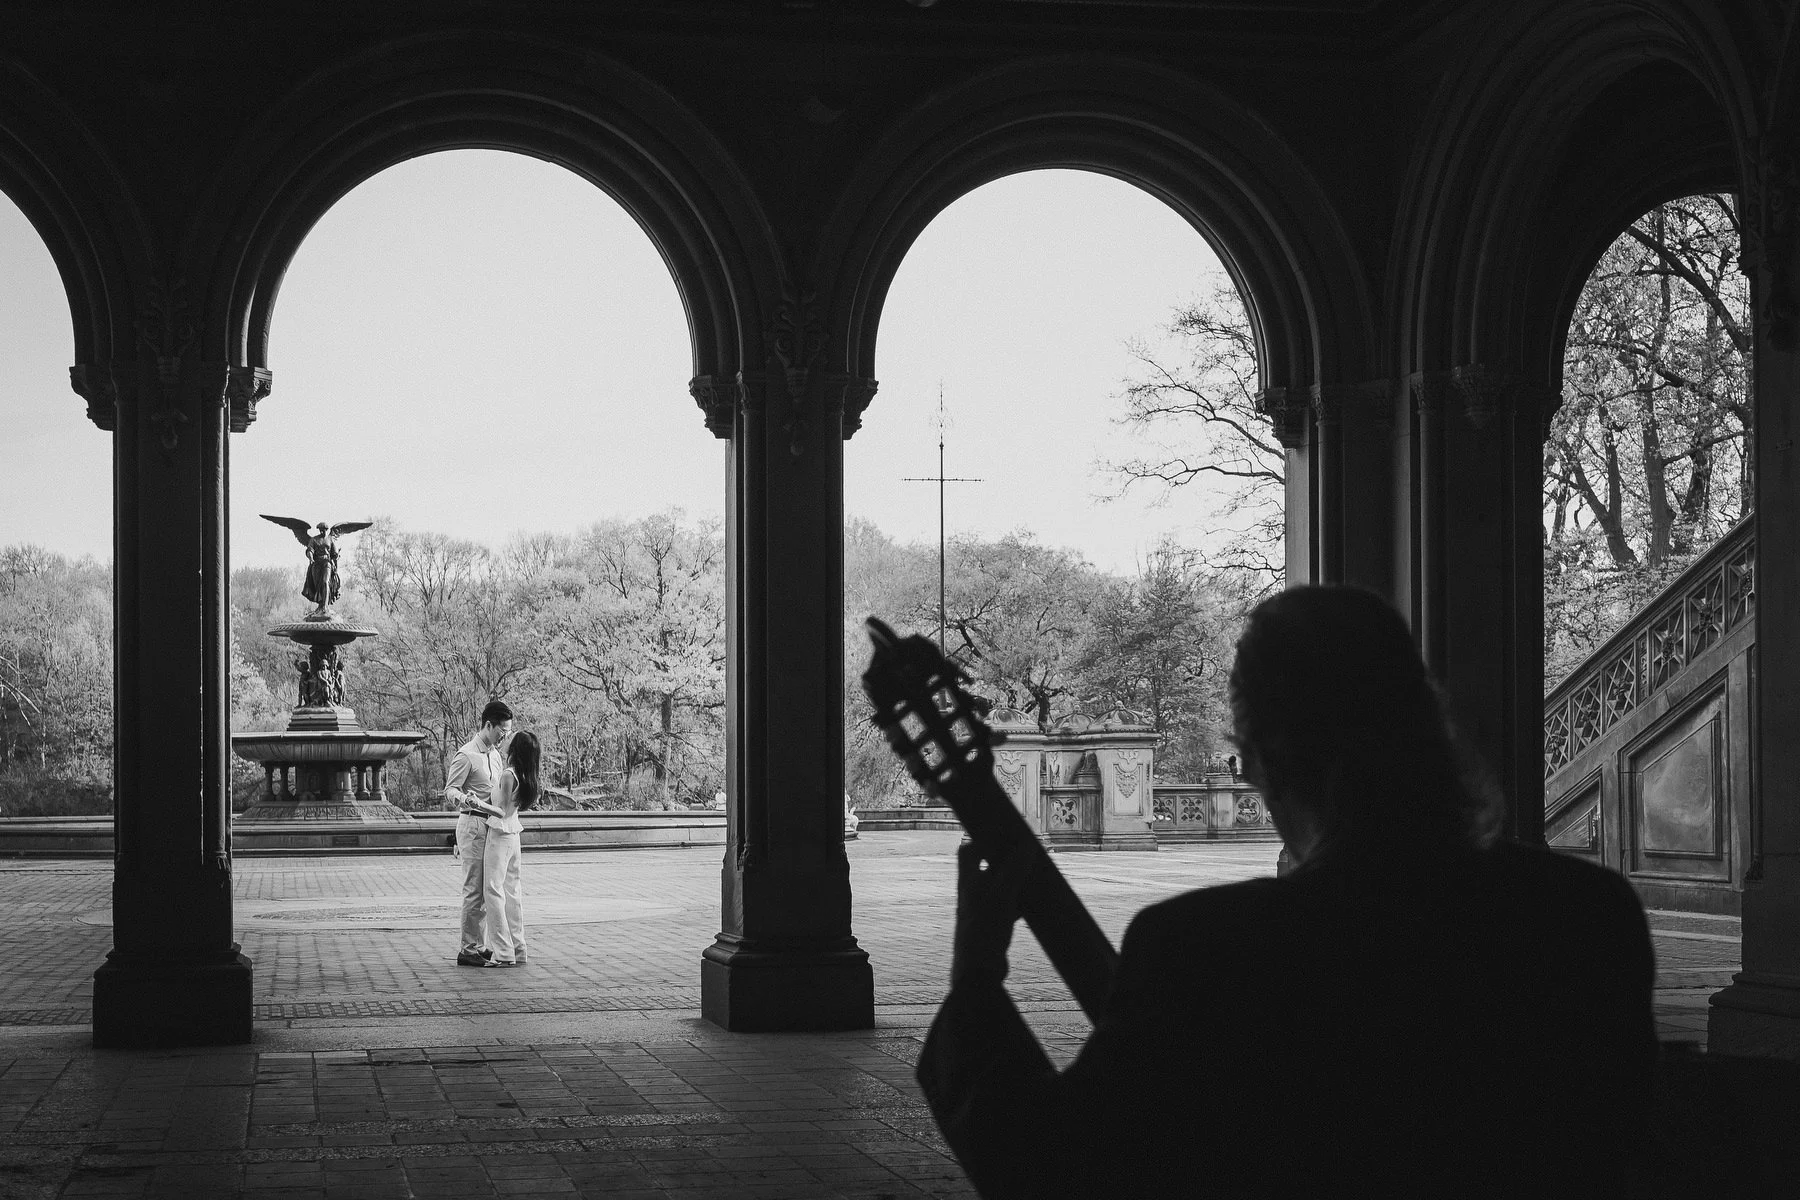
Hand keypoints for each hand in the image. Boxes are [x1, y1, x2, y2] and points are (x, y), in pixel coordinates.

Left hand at [950, 840, 1032, 988]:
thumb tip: (1027, 845)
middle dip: (1005, 861)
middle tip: (1025, 853)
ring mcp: (981, 910)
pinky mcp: (992, 926)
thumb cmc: (985, 927)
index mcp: (967, 881)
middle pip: (986, 867)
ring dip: (1015, 882)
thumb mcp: (1002, 893)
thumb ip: (1014, 868)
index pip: (967, 851)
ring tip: (1035, 875)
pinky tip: (1034, 903)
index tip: (1001, 837)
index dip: (980, 841)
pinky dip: (1019, 903)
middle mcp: (971, 893)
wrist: (979, 969)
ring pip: (999, 888)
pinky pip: (1007, 908)